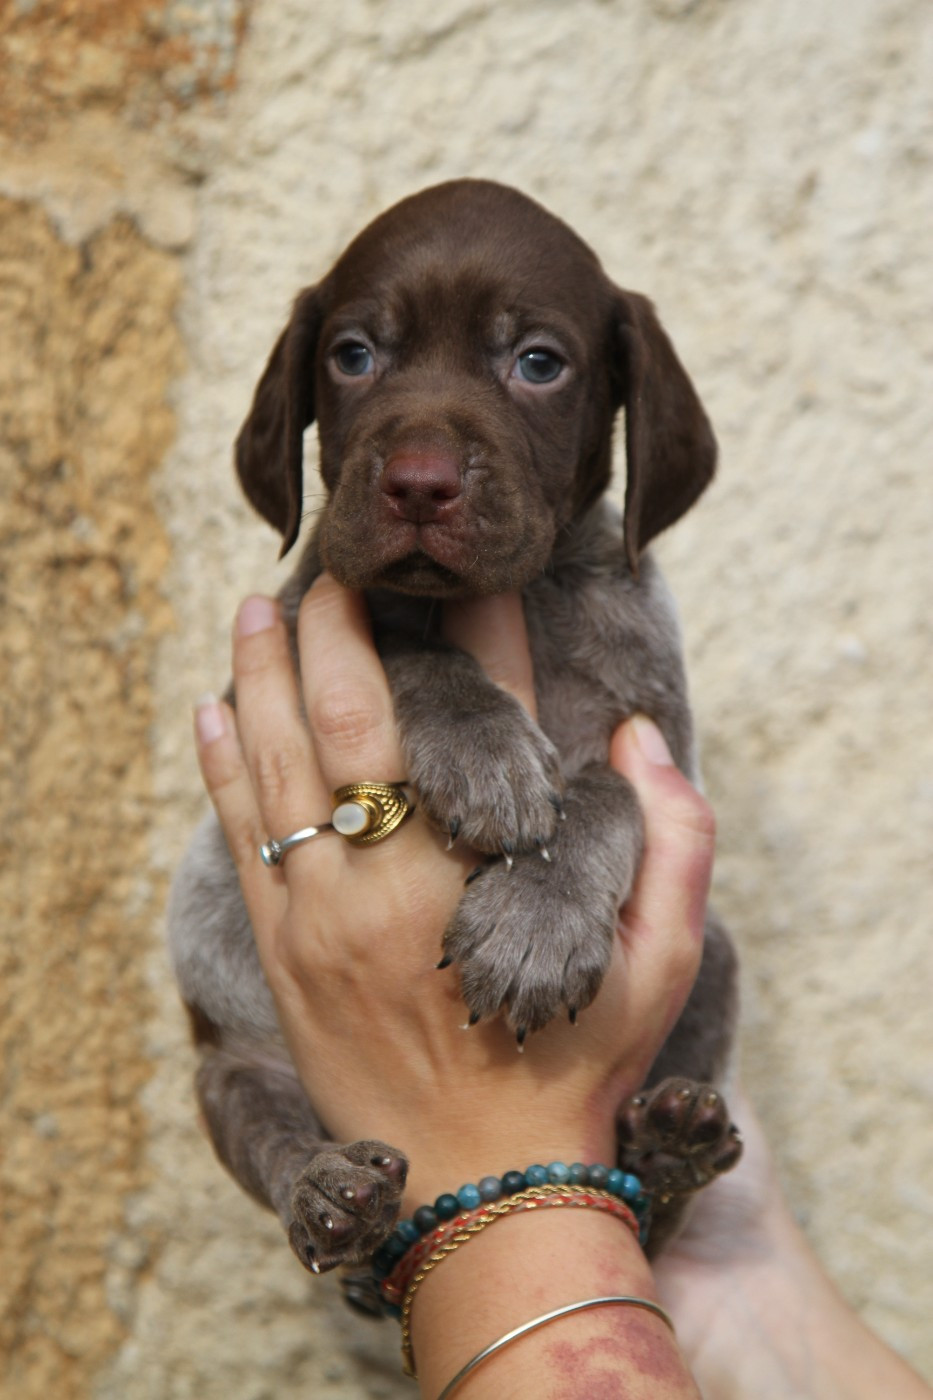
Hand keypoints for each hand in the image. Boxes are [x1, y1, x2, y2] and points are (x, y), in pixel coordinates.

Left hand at [194, 574, 715, 1210]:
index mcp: (488, 868)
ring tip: (254, 615)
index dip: (473, 635)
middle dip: (333, 631)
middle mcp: (395, 877)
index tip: (457, 582)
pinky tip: (214, 713)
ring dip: (263, 678)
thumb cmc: (576, 1070)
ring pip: (279, 764)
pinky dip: (224, 765)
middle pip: (352, 718)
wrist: (482, 1188)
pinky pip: (241, 834)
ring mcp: (325, 914)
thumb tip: (634, 738)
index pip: (481, 716)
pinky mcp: (284, 952)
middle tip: (327, 575)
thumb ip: (672, 842)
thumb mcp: (663, 963)